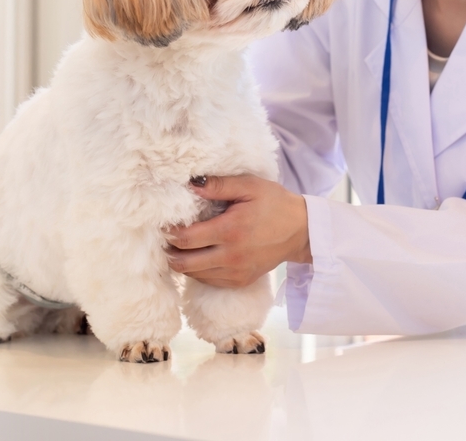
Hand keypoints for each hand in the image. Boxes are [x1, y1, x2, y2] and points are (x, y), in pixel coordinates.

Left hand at [165, 175, 311, 287]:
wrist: (301, 230)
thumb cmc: (275, 204)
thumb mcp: (250, 186)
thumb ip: (219, 185)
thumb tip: (190, 184)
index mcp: (230, 230)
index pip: (186, 239)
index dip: (169, 233)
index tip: (164, 224)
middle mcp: (231, 256)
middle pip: (184, 263)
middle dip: (169, 251)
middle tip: (166, 238)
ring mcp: (236, 272)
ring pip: (194, 274)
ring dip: (182, 262)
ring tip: (180, 246)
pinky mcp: (240, 281)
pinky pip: (208, 280)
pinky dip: (198, 270)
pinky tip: (199, 256)